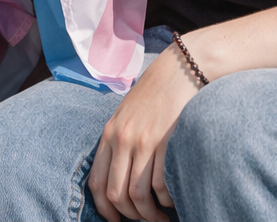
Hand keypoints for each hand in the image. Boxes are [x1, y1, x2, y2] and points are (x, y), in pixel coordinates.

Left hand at [88, 43, 201, 221]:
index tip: (117, 220)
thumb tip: (117, 176)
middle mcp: (122, 139)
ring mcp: (143, 141)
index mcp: (109, 134)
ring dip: (149, 214)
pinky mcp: (164, 141)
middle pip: (117, 194)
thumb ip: (119, 141)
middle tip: (144, 221)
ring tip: (161, 217)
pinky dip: (165, 199)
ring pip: (138, 194)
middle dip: (130, 216)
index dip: (105, 209)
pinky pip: (160, 184)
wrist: (178, 70)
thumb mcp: (126, 115)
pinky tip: (172, 200)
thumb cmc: (154, 95)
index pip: (97, 183)